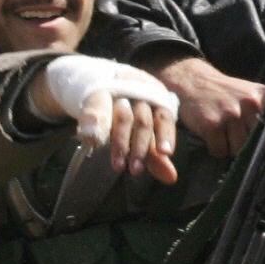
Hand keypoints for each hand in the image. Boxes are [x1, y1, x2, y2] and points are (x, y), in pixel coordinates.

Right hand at [35, 54, 179, 182]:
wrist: (100, 85)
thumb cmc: (130, 114)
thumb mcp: (143, 134)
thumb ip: (155, 155)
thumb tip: (171, 178)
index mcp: (156, 100)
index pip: (164, 118)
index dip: (164, 135)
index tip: (165, 152)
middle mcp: (139, 94)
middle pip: (143, 122)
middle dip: (140, 148)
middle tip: (136, 170)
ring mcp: (118, 92)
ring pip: (123, 118)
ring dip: (121, 144)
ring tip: (118, 165)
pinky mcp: (97, 94)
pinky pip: (97, 110)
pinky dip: (95, 127)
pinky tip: (93, 143)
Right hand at [148, 54, 264, 159]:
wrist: (192, 82)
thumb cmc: (222, 93)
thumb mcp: (249, 94)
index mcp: (262, 96)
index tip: (259, 140)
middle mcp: (250, 104)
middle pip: (255, 143)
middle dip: (244, 143)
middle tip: (232, 132)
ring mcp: (231, 114)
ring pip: (237, 149)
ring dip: (228, 147)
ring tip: (221, 133)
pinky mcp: (213, 125)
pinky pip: (219, 150)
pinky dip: (214, 148)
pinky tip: (210, 135)